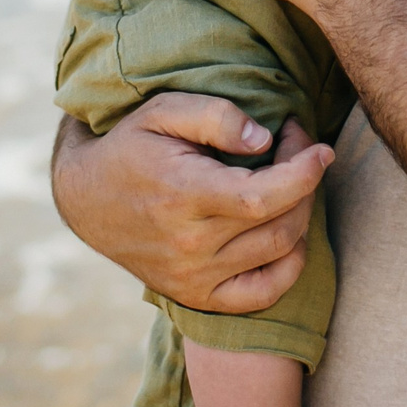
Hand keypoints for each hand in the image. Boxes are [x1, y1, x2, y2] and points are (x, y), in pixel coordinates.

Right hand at [52, 95, 331, 312]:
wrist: (86, 199)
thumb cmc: (130, 146)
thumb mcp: (162, 110)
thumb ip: (215, 116)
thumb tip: (264, 141)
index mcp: (182, 195)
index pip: (264, 195)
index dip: (305, 172)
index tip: (320, 147)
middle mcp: (190, 244)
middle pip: (280, 222)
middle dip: (306, 182)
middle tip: (299, 150)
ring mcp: (194, 277)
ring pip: (280, 252)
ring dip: (302, 213)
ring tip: (291, 182)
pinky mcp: (197, 296)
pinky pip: (264, 294)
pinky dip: (290, 265)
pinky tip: (288, 233)